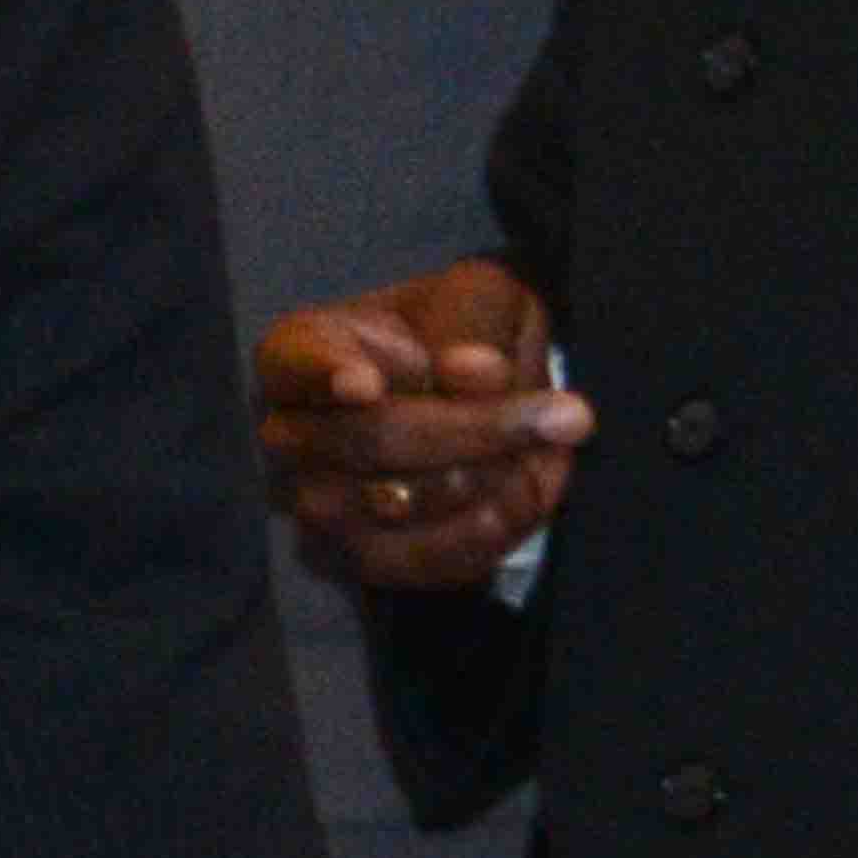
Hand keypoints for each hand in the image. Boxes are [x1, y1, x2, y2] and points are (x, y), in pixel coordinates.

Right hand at [258, 259, 592, 594]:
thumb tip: (472, 374)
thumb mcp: (476, 298)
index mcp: (296, 353)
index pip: (298, 364)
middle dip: (478, 429)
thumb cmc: (457, 336)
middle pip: (373, 438)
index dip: (327, 376)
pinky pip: (429, 558)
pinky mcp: (361, 559)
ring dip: (493, 478)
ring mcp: (316, 503)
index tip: (366, 385)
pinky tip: (531, 488)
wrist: (468, 402)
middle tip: (569, 414)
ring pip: (402, 503)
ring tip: (550, 448)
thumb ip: (472, 322)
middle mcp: (288, 433)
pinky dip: (495, 527)